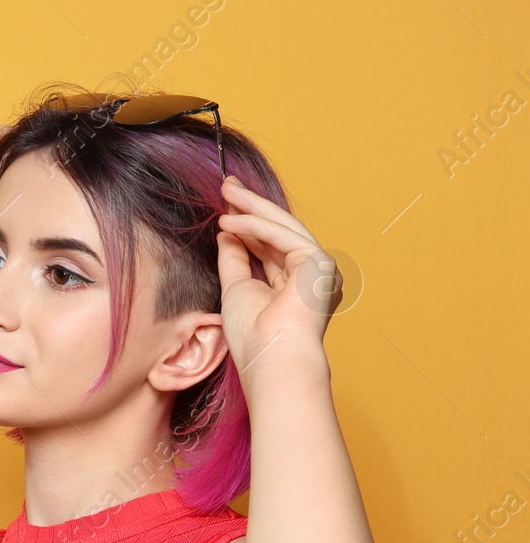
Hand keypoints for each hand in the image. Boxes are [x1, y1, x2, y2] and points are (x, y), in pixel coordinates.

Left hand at [216, 176, 341, 365]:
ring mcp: (318, 268)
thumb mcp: (236, 289)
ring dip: (252, 207)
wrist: (273, 358)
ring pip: (282, 227)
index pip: (269, 246)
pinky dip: (254, 226)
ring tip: (226, 192)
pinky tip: (229, 220)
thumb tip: (227, 232)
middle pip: (278, 231)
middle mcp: (310, 275)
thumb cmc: (254, 337)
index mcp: (295, 285)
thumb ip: (234, 259)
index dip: (247, 223)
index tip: (225, 204)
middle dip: (251, 206)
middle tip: (227, 184)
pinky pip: (282, 237)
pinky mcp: (318, 263)